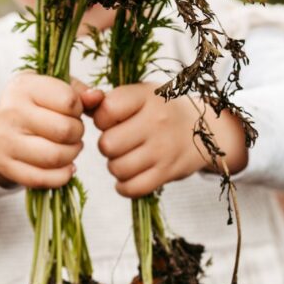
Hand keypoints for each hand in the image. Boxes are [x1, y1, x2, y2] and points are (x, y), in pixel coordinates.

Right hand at [0, 73, 102, 188]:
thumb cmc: (33, 103)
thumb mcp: (51, 87)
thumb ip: (78, 91)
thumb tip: (98, 97)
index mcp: (24, 87)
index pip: (68, 101)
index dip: (79, 109)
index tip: (73, 111)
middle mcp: (11, 113)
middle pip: (64, 131)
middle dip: (77, 133)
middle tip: (74, 131)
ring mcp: (5, 142)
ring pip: (55, 157)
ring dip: (72, 154)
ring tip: (71, 147)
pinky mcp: (6, 166)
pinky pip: (42, 179)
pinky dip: (62, 175)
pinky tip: (66, 166)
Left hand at [92, 83, 202, 197]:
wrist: (205, 130)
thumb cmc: (160, 110)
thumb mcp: (139, 95)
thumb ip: (105, 99)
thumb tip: (78, 96)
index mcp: (146, 96)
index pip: (106, 110)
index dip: (102, 119)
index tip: (112, 120)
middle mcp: (157, 121)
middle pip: (108, 144)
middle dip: (107, 146)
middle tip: (119, 142)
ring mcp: (164, 149)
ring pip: (117, 168)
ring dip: (116, 166)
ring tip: (127, 157)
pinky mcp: (168, 172)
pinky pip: (132, 188)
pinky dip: (125, 186)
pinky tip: (130, 176)